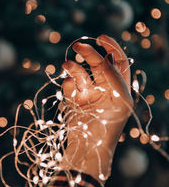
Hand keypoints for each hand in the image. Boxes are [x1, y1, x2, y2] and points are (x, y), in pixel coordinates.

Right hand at [61, 35, 132, 181]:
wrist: (88, 148)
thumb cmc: (110, 126)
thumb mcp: (121, 100)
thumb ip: (115, 77)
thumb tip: (108, 57)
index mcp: (119, 88)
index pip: (118, 62)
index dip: (111, 48)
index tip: (101, 38)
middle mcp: (104, 89)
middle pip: (97, 64)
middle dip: (89, 53)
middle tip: (78, 46)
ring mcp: (87, 94)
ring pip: (81, 73)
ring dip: (74, 67)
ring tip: (67, 66)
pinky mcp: (73, 100)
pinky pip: (69, 85)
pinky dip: (68, 84)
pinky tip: (70, 89)